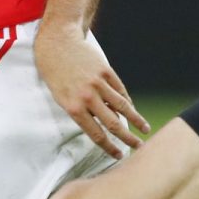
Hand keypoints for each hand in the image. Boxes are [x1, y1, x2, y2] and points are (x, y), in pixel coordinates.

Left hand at [35, 27, 149, 158]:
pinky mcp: (106, 71)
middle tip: (139, 148)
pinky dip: (127, 101)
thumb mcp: (59, 97)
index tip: (119, 155)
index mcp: (73, 107)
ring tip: (145, 129)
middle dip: (127, 138)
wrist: (57, 42)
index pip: (95, 134)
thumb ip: (79, 111)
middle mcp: (87, 97)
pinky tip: (133, 110)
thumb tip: (99, 124)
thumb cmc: (54, 72)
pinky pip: (120, 90)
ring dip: (136, 120)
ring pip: (122, 106)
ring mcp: (98, 83)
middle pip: (113, 123)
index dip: (109, 147)